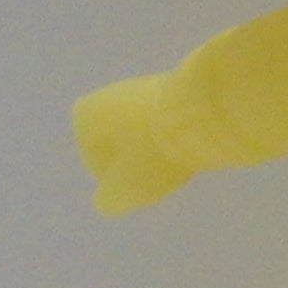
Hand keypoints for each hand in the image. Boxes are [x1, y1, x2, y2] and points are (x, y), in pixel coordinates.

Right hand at [72, 73, 193, 214]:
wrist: (201, 109)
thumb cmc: (152, 151)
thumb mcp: (124, 189)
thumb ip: (109, 200)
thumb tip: (108, 200)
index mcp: (86, 116)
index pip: (98, 164)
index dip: (122, 179)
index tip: (142, 174)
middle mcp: (109, 96)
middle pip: (125, 149)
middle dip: (144, 163)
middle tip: (164, 168)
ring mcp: (142, 88)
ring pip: (148, 137)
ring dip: (162, 151)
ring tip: (182, 154)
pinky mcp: (174, 87)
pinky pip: (170, 124)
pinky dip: (179, 136)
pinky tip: (194, 140)